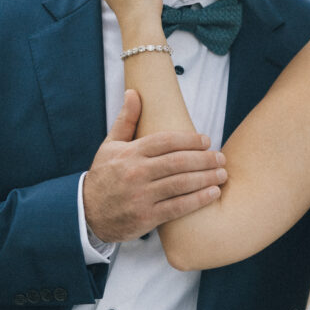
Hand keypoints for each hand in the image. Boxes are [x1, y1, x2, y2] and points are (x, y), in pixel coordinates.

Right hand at [83, 91, 226, 242]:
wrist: (86, 213)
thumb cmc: (104, 176)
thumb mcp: (110, 145)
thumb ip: (126, 120)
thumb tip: (134, 92)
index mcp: (130, 153)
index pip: (166, 140)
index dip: (189, 139)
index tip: (206, 140)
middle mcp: (136, 172)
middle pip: (178, 161)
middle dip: (204, 159)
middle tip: (221, 157)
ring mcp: (141, 196)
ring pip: (181, 183)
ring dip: (206, 178)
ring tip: (222, 174)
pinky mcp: (146, 217)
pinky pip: (178, 206)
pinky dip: (198, 199)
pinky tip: (213, 193)